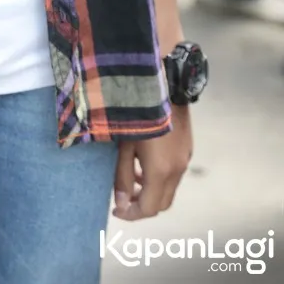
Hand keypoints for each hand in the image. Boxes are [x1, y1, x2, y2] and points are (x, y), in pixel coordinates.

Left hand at [112, 106, 192, 220]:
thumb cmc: (138, 115)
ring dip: (150, 191)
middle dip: (142, 206)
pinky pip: (174, 175)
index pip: (149, 208)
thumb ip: (121, 176)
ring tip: (130, 178)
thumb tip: (121, 203)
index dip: (131, 214)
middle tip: (123, 199)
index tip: (116, 210)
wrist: (167, 88)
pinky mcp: (187, 151)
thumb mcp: (124, 145)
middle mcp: (177, 171)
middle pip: (162, 203)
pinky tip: (144, 163)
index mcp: (160, 172)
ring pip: (169, 189)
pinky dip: (159, 179)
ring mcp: (185, 161)